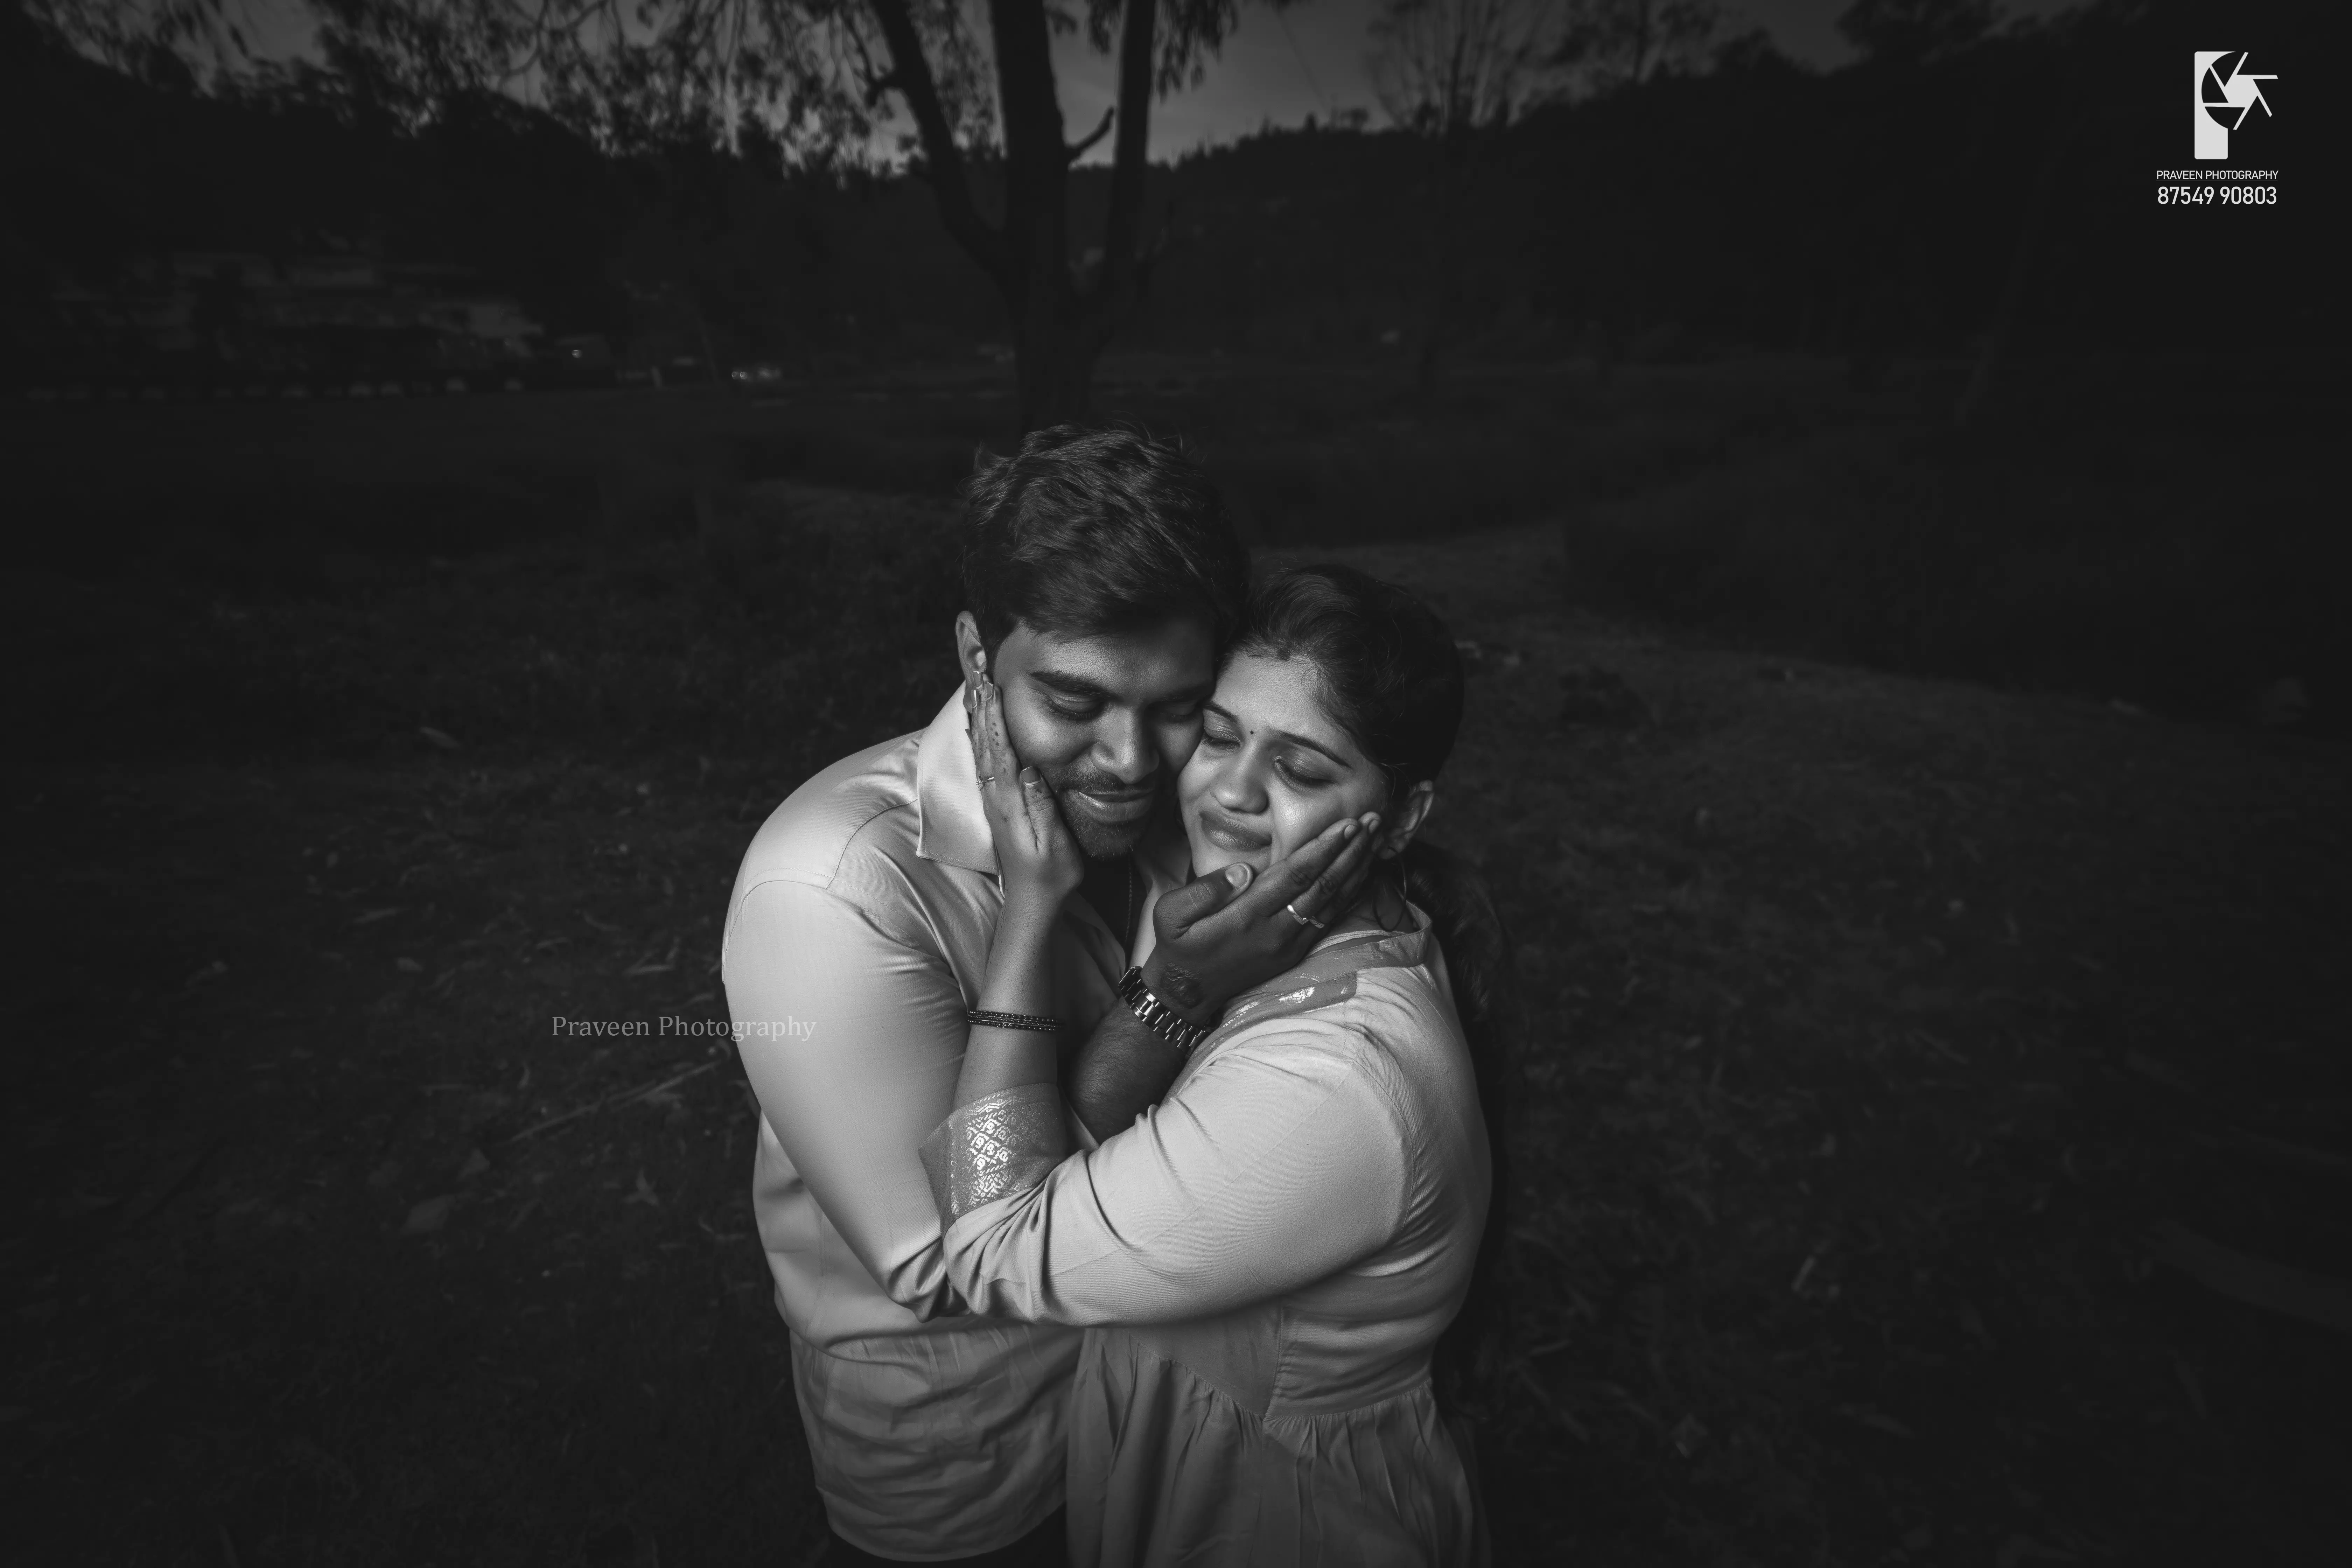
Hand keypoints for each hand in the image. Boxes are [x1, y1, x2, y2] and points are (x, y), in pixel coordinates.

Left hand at [970, 677, 1083, 911]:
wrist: (1032, 901)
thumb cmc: (1052, 874)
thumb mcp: (1055, 844)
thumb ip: (1042, 807)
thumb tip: (1028, 771)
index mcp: (1009, 803)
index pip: (1000, 751)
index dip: (995, 718)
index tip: (991, 688)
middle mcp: (995, 798)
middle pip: (984, 745)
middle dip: (981, 709)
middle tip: (977, 674)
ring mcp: (992, 802)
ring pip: (980, 752)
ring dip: (978, 720)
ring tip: (975, 690)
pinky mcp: (995, 806)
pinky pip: (984, 764)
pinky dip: (980, 740)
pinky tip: (979, 729)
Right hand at [1141, 812, 1380, 1027]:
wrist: (1187, 993)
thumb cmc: (1178, 945)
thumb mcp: (1171, 914)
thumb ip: (1206, 890)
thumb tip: (1245, 870)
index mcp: (1246, 917)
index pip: (1295, 876)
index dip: (1324, 849)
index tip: (1347, 825)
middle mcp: (1276, 932)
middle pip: (1323, 885)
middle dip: (1351, 851)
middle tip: (1373, 821)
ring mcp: (1289, 945)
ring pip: (1332, 902)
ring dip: (1357, 868)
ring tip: (1375, 839)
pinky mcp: (1295, 952)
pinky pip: (1329, 918)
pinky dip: (1350, 893)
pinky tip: (1362, 873)